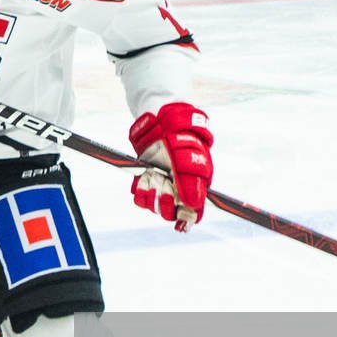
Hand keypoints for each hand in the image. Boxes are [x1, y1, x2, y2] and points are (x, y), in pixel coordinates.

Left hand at [128, 103, 212, 231]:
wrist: (160, 119)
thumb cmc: (181, 135)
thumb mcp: (189, 155)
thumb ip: (191, 180)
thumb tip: (193, 205)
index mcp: (196, 185)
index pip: (194, 213)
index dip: (187, 217)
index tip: (181, 210)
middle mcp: (179, 189)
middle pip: (171, 213)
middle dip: (165, 202)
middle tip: (163, 183)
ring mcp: (161, 186)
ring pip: (154, 207)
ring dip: (151, 194)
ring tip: (152, 176)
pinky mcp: (145, 182)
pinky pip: (140, 198)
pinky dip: (140, 190)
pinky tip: (144, 177)